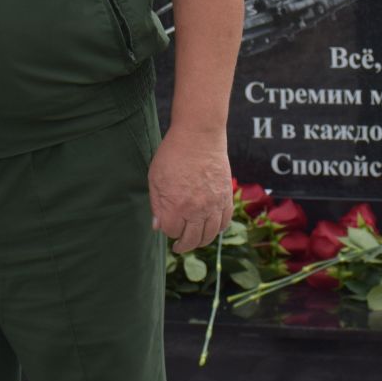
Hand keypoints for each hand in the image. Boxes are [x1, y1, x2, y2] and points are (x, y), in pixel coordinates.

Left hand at [149, 126, 230, 253]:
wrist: (199, 135)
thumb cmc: (173, 153)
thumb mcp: (155, 178)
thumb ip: (157, 204)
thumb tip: (158, 226)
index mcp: (176, 206)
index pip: (172, 232)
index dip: (167, 230)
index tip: (167, 224)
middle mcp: (196, 209)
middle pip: (192, 240)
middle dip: (183, 244)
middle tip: (179, 245)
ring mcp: (214, 204)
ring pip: (210, 235)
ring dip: (201, 241)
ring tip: (195, 240)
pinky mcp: (226, 197)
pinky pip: (224, 222)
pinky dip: (217, 229)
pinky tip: (210, 228)